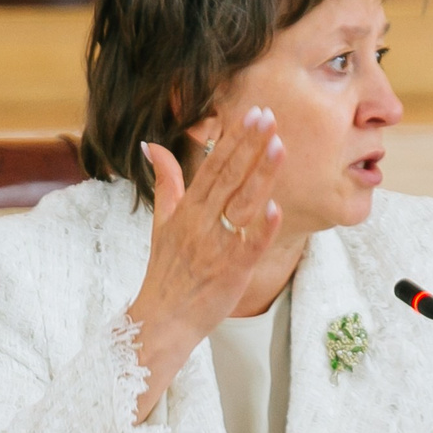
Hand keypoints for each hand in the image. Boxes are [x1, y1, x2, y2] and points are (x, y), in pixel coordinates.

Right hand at [124, 107, 285, 418]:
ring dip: (260, 175)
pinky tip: (276, 207)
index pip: (212, 166)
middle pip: (227, 177)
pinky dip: (261, 228)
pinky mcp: (231, 272)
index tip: (251, 112)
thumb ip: (165, 183)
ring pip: (240, 205)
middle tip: (268, 116)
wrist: (162, 320)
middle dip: (248, 145)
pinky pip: (248, 246)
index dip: (232, 139)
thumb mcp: (161, 223)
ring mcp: (216, 247)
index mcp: (186, 209)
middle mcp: (200, 223)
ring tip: (279, 146)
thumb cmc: (167, 271)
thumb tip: (153, 146)